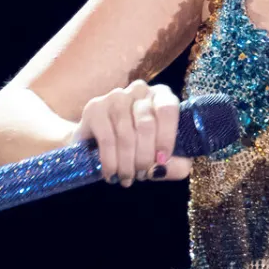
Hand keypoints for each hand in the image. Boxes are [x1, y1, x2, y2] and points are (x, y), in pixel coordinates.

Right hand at [72, 80, 192, 187]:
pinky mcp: (95, 108)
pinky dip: (111, 161)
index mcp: (162, 95)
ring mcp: (116, 96)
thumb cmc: (138, 145)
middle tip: (142, 175)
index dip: (166, 137)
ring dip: (127, 163)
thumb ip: (174, 163)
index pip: (167, 109)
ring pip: (126, 134)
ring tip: (127, 178)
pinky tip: (111, 173)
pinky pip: (106, 139)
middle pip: (146, 124)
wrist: (98, 141)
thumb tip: (172, 169)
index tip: (161, 161)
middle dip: (144, 157)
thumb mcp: (160, 154)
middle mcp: (139, 90)